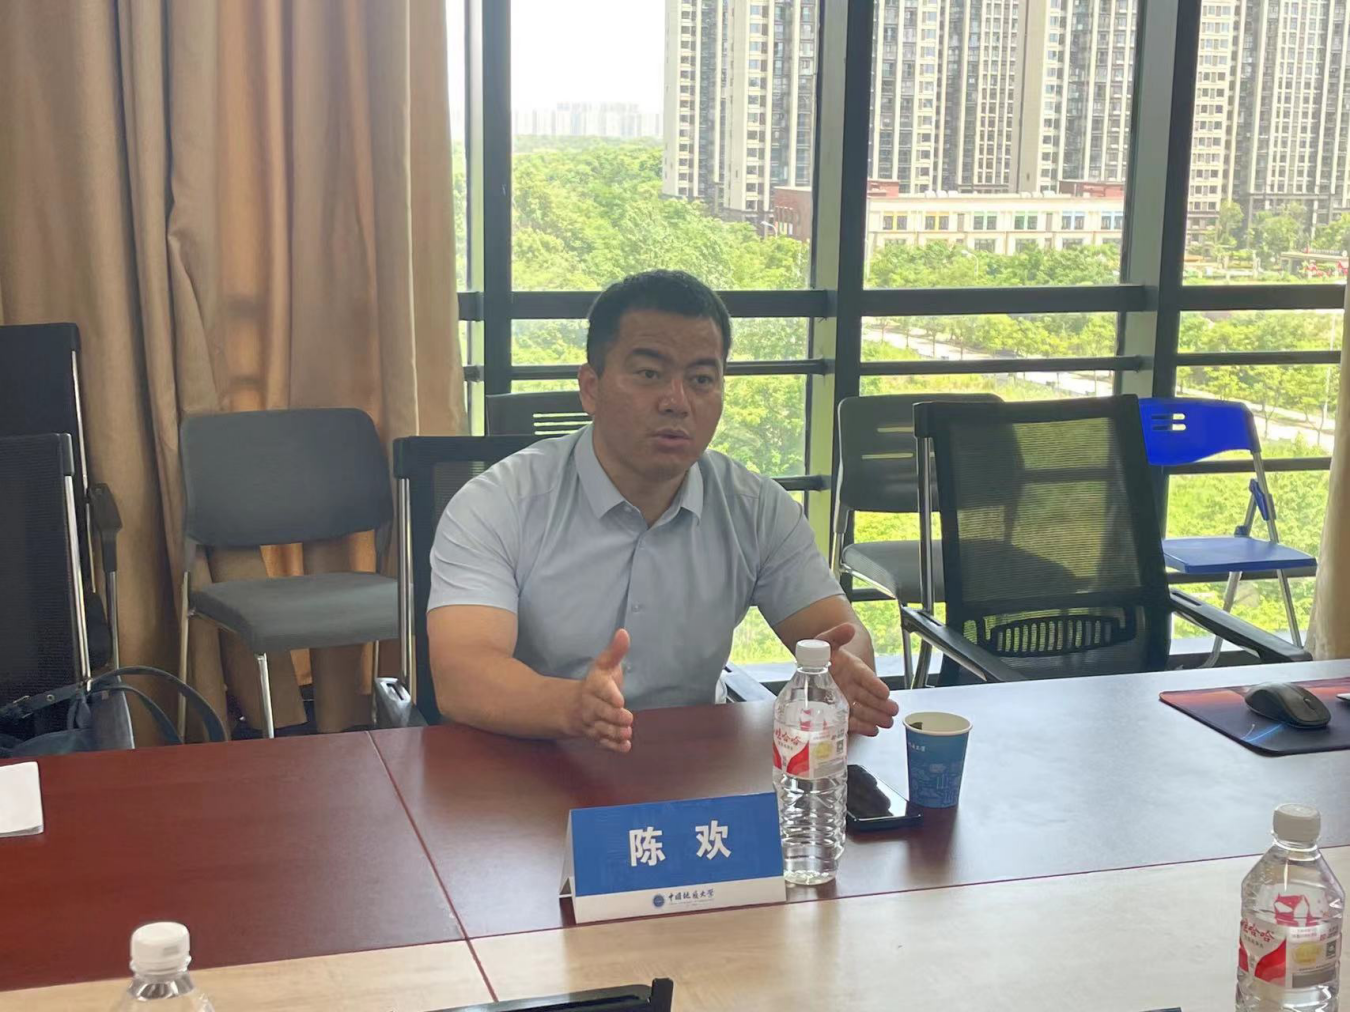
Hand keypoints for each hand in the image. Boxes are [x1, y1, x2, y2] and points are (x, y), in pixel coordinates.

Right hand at [570, 629, 633, 752]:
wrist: (574, 706)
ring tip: (627, 733)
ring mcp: (592, 722)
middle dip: (613, 716)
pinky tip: (625, 748)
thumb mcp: (604, 665)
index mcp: (594, 686)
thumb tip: (624, 632)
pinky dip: (613, 747)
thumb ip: (615, 651)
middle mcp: (591, 705)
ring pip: (602, 729)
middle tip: (628, 718)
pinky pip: (603, 743)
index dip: (610, 695)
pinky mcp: (596, 736)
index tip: (620, 700)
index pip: (601, 689)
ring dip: (614, 732)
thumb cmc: (597, 683)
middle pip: (601, 712)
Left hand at [817, 622, 898, 736]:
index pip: (865, 676)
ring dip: (875, 717)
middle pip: (869, 696)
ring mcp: (847, 699)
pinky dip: (862, 727)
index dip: (875, 684)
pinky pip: (852, 720)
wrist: (810, 665)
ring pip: (863, 709)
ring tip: (887, 723)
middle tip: (893, 711)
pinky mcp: (840, 711)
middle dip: (881, 705)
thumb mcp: (826, 641)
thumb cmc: (821, 653)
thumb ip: (837, 636)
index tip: (885, 692)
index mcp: (852, 668)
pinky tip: (872, 730)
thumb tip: (848, 628)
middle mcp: (852, 685)